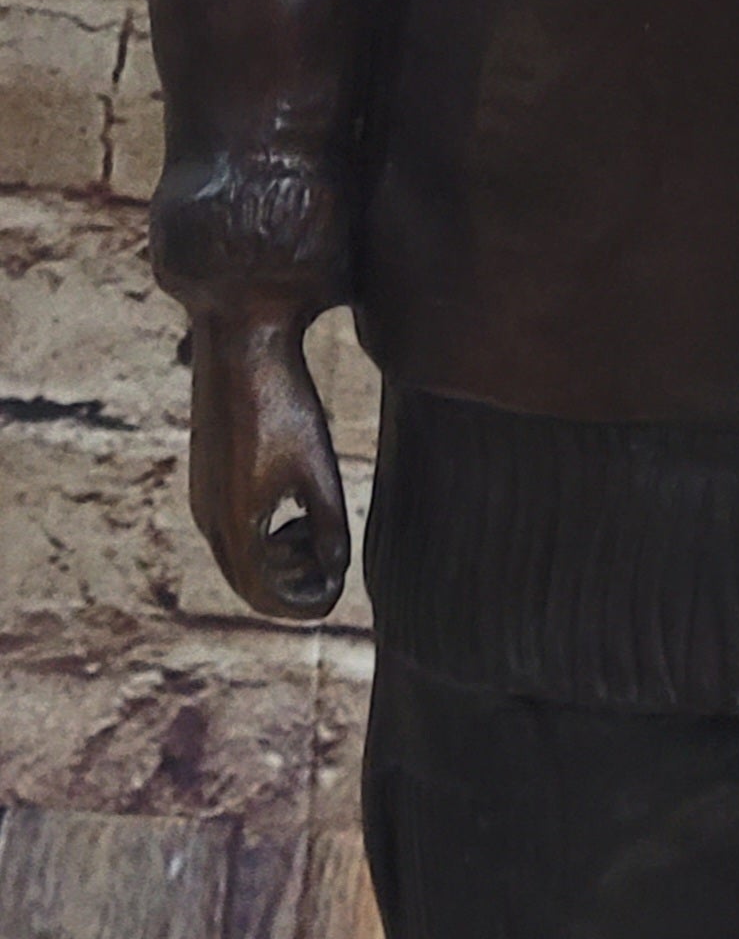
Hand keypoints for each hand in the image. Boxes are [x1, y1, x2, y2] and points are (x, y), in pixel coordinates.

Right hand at [187, 304, 348, 622]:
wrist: (241, 335)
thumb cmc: (283, 400)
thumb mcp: (319, 468)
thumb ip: (329, 527)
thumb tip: (334, 570)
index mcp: (233, 524)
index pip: (262, 597)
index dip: (303, 603)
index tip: (336, 589)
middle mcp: (207, 517)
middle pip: (247, 583)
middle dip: (291, 584)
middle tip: (330, 564)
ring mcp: (201, 495)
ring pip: (237, 556)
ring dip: (277, 560)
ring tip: (315, 535)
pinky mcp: (205, 474)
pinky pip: (230, 528)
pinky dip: (263, 535)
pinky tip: (295, 508)